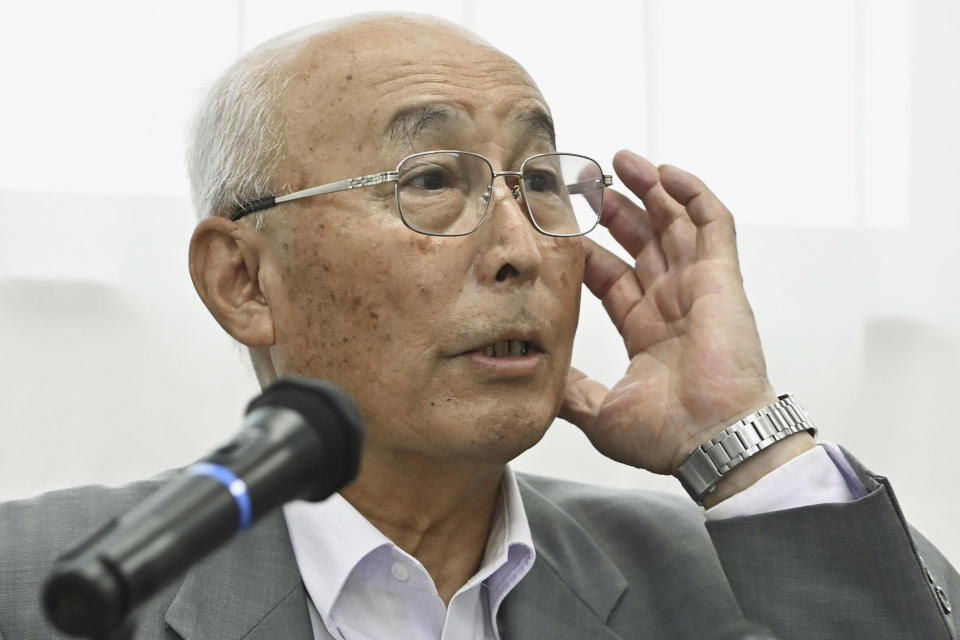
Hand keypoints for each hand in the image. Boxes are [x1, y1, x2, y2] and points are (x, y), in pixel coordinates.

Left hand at [561, 150, 779, 475]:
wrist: (711, 443)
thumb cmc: (667, 436)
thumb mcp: (599, 411)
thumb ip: (570, 392)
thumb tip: (537, 386)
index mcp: (645, 330)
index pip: (610, 276)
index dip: (587, 250)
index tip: (558, 226)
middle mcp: (671, 304)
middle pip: (641, 242)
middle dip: (615, 210)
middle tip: (586, 183)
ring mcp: (697, 288)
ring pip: (674, 223)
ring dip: (650, 190)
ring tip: (620, 160)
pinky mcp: (721, 277)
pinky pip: (712, 222)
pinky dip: (693, 193)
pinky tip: (666, 172)